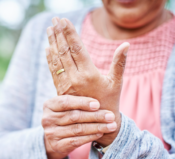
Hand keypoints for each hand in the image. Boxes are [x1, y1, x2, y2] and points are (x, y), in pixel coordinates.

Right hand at [42, 95, 115, 158]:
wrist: (57, 138)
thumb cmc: (68, 115)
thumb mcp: (69, 105)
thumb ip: (79, 97)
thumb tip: (101, 81)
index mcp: (49, 105)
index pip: (66, 102)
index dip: (82, 103)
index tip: (98, 104)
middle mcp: (47, 119)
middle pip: (74, 116)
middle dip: (95, 116)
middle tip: (110, 116)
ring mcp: (51, 133)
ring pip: (78, 129)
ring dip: (97, 127)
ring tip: (111, 125)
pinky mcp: (57, 145)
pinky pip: (77, 141)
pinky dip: (91, 136)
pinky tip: (101, 133)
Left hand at [45, 17, 128, 145]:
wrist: (98, 123)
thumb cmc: (111, 101)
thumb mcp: (116, 82)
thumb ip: (119, 62)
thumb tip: (126, 44)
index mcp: (89, 73)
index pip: (77, 48)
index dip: (70, 33)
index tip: (64, 20)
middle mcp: (75, 78)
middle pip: (64, 51)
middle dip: (59, 34)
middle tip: (54, 19)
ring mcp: (66, 85)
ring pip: (57, 60)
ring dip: (52, 43)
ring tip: (49, 30)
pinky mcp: (61, 90)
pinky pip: (54, 71)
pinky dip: (50, 59)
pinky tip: (48, 49)